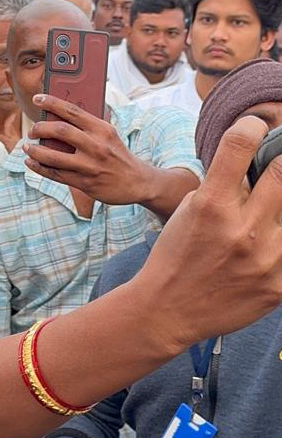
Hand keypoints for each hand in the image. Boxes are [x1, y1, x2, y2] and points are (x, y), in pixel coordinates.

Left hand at [24, 95, 154, 203]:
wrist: (138, 182)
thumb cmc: (118, 155)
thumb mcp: (109, 135)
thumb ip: (88, 127)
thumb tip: (57, 118)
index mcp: (102, 129)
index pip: (72, 111)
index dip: (52, 102)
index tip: (37, 98)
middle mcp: (96, 146)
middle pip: (60, 131)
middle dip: (40, 128)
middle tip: (32, 131)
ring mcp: (89, 166)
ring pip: (53, 156)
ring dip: (35, 151)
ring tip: (27, 148)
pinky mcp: (85, 183)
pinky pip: (56, 175)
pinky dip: (40, 168)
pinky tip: (31, 163)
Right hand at [131, 114, 281, 345]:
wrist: (168, 311)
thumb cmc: (176, 256)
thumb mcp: (189, 210)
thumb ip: (224, 186)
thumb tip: (258, 165)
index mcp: (212, 205)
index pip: (241, 143)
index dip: (253, 126)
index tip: (257, 128)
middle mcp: (242, 229)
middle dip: (279, 165)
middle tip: (272, 172)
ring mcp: (266, 260)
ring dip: (280, 207)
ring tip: (264, 215)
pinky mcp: (279, 286)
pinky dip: (281, 241)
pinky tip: (270, 244)